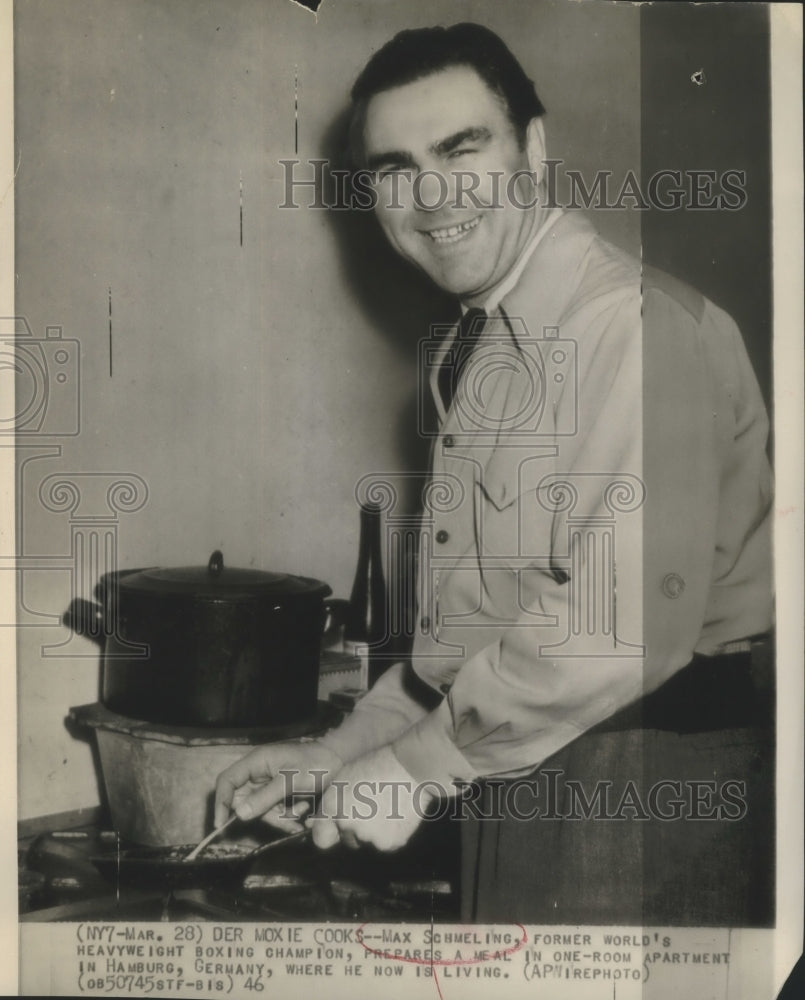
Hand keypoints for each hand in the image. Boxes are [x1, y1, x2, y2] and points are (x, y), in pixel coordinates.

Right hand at [214, 739, 343, 832]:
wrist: (340, 761)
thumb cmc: (316, 764)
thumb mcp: (291, 781)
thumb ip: (265, 797)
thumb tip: (239, 813)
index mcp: (256, 762)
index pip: (227, 780)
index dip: (221, 801)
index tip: (221, 824)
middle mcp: (259, 772)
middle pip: (245, 801)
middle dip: (266, 814)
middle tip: (287, 819)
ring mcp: (269, 783)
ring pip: (262, 810)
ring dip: (281, 816)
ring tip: (304, 809)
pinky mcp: (280, 793)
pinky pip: (275, 811)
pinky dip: (288, 816)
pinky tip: (305, 811)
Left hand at [310, 745, 433, 851]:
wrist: (410, 766)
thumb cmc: (379, 764)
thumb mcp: (346, 776)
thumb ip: (333, 801)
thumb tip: (323, 821)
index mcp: (332, 806)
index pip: (321, 838)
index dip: (331, 832)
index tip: (338, 828)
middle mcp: (347, 825)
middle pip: (347, 839)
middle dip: (356, 829)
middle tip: (372, 807)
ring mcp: (369, 837)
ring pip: (368, 842)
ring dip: (375, 832)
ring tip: (387, 808)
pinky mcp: (390, 844)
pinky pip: (387, 844)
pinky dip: (392, 834)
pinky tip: (398, 814)